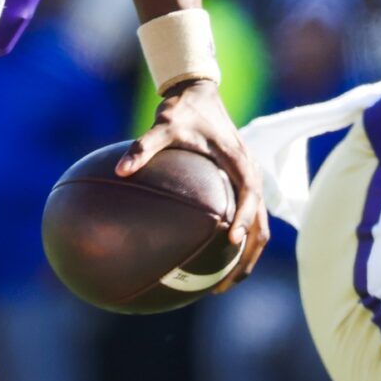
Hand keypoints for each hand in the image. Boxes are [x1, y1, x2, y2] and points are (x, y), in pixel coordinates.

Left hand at [117, 79, 267, 292]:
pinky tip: (208, 261)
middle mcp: (251, 175)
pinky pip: (244, 221)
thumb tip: (120, 170)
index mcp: (239, 162)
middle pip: (261, 225)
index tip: (230, 241)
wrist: (198, 96)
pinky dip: (234, 243)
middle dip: (247, 257)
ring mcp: (249, 183)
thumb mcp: (163, 123)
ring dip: (244, 257)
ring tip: (220, 284)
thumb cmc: (183, 111)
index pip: (250, 195)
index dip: (245, 218)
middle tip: (224, 284)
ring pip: (258, 229)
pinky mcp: (240, 187)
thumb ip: (144, 146)